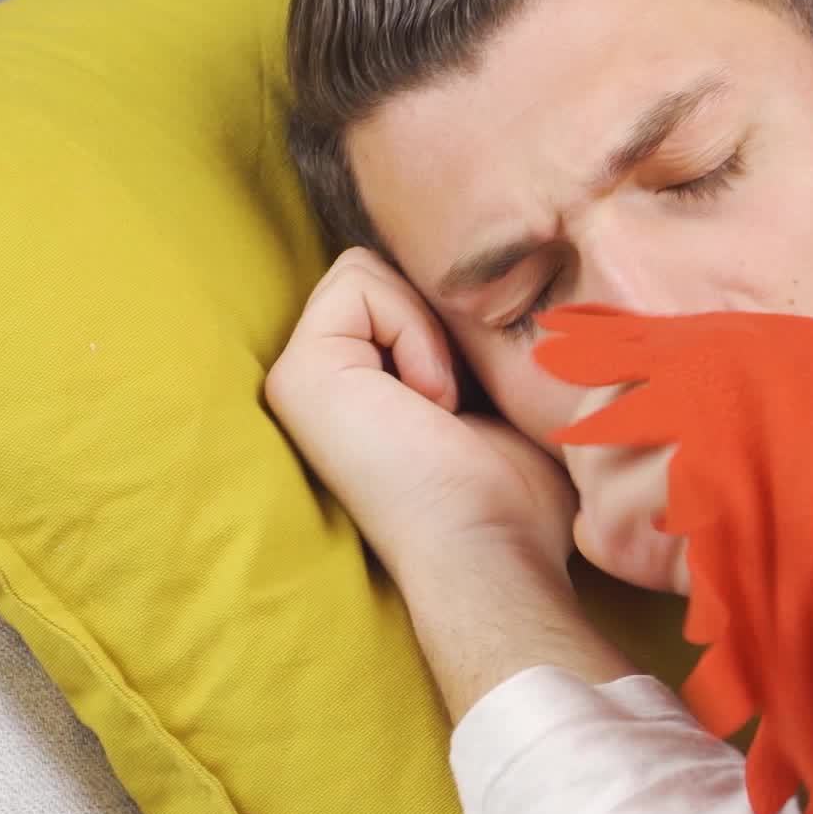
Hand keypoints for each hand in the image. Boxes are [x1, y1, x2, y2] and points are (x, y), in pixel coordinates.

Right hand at [263, 250, 576, 584]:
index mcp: (357, 390)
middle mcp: (320, 383)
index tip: (477, 392)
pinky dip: (412, 331)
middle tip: (462, 399)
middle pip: (383, 273)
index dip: (453, 317)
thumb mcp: (500, 396)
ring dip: (427, 330)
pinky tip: (429, 400)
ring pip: (368, 270)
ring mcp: (299, 378)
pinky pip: (357, 281)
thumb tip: (506, 279)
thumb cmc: (514, 496)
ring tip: (443, 404)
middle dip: (440, 317)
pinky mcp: (298, 374)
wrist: (491, 544)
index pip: (397, 288)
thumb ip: (473, 340)